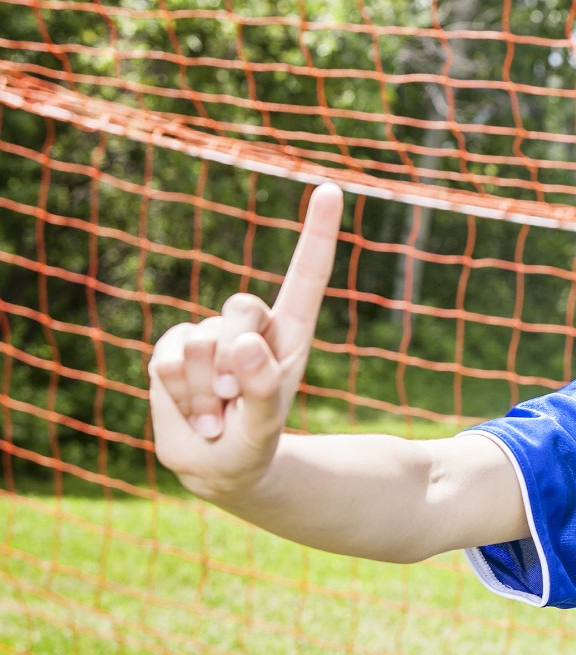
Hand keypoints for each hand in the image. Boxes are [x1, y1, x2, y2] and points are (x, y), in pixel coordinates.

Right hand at [148, 184, 342, 498]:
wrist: (217, 464)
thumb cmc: (254, 441)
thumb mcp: (266, 426)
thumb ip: (264, 388)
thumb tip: (242, 343)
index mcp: (289, 333)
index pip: (306, 275)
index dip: (318, 233)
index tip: (331, 190)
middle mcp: (250, 326)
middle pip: (241, 308)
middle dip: (236, 358)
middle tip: (237, 398)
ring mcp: (207, 334)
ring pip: (199, 344)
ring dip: (206, 392)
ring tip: (219, 413)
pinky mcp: (170, 349)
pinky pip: (165, 362)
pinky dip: (179, 397)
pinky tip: (194, 413)